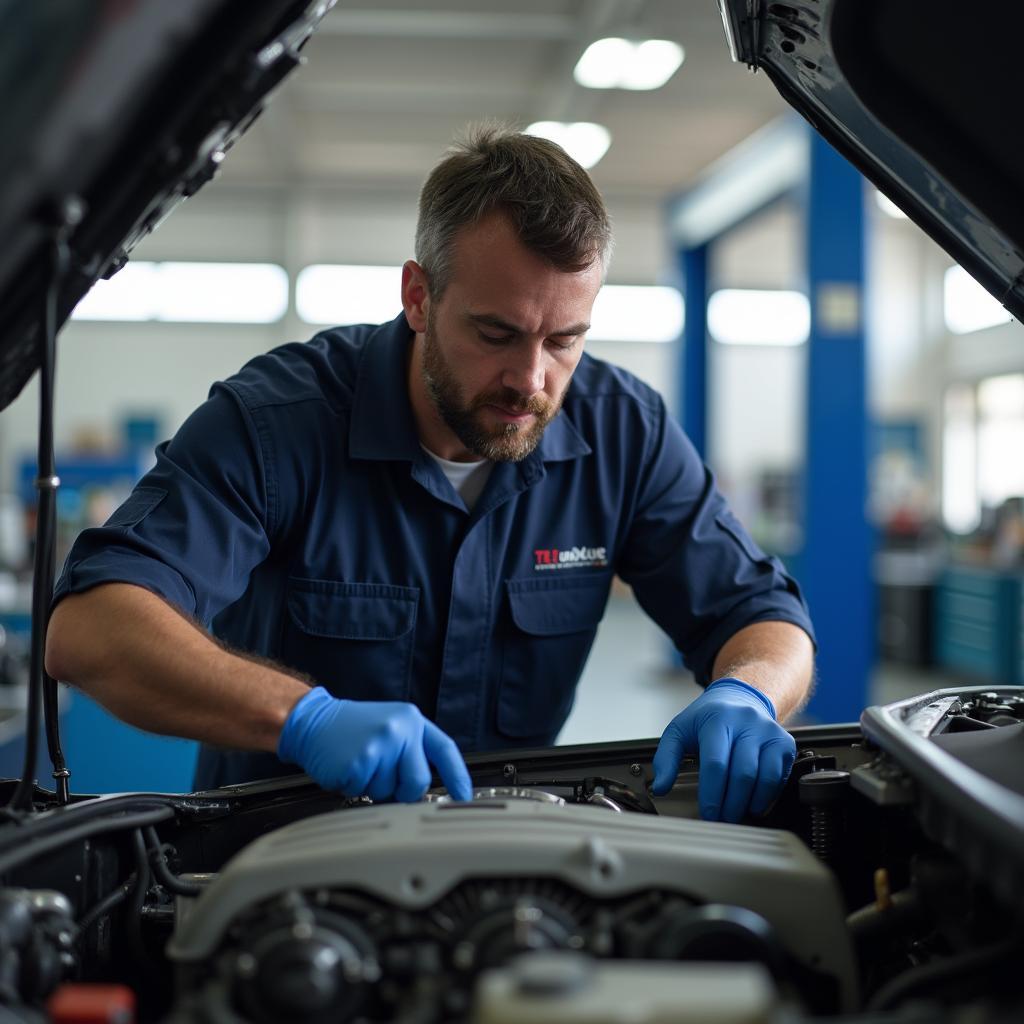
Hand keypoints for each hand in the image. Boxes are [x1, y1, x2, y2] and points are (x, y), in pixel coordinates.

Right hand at [278, 688, 472, 802]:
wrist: (313, 720)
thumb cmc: (351, 728)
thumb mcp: (390, 727)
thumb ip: (412, 751)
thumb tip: (426, 788)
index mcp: (412, 720)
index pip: (445, 750)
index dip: (458, 777)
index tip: (464, 797)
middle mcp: (400, 730)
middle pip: (419, 782)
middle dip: (403, 790)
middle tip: (382, 775)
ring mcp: (380, 746)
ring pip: (389, 792)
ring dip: (373, 787)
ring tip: (361, 763)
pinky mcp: (359, 763)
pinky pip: (365, 793)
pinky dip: (354, 788)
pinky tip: (347, 768)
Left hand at [651, 678, 795, 822]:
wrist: (741, 698)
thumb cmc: (708, 718)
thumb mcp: (680, 730)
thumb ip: (666, 758)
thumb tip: (660, 787)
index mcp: (718, 719)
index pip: (716, 763)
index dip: (712, 794)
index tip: (708, 814)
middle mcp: (747, 723)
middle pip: (742, 774)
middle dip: (731, 804)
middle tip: (721, 819)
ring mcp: (769, 732)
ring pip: (765, 778)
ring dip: (749, 804)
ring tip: (735, 813)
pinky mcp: (785, 743)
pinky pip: (779, 777)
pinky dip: (766, 796)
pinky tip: (753, 802)